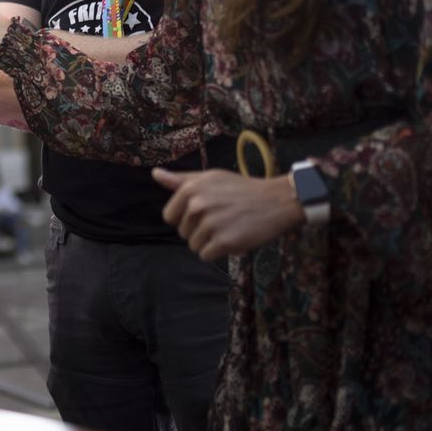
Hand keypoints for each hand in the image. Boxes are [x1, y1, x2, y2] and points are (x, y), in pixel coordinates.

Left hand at [154, 168, 304, 260]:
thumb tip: (155, 174)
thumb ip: (181, 180)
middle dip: (199, 230)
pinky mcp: (224, 242)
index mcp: (190, 189)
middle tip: (222, 219)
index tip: (204, 214)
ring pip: (194, 246)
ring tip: (229, 227)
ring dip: (210, 242)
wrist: (276, 201)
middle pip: (183, 233)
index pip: (169, 217)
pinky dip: (218, 252)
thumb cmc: (241, 189)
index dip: (185, 219)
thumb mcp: (210, 178)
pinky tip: (233, 238)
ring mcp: (211, 224)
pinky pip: (206, 256)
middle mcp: (197, 205)